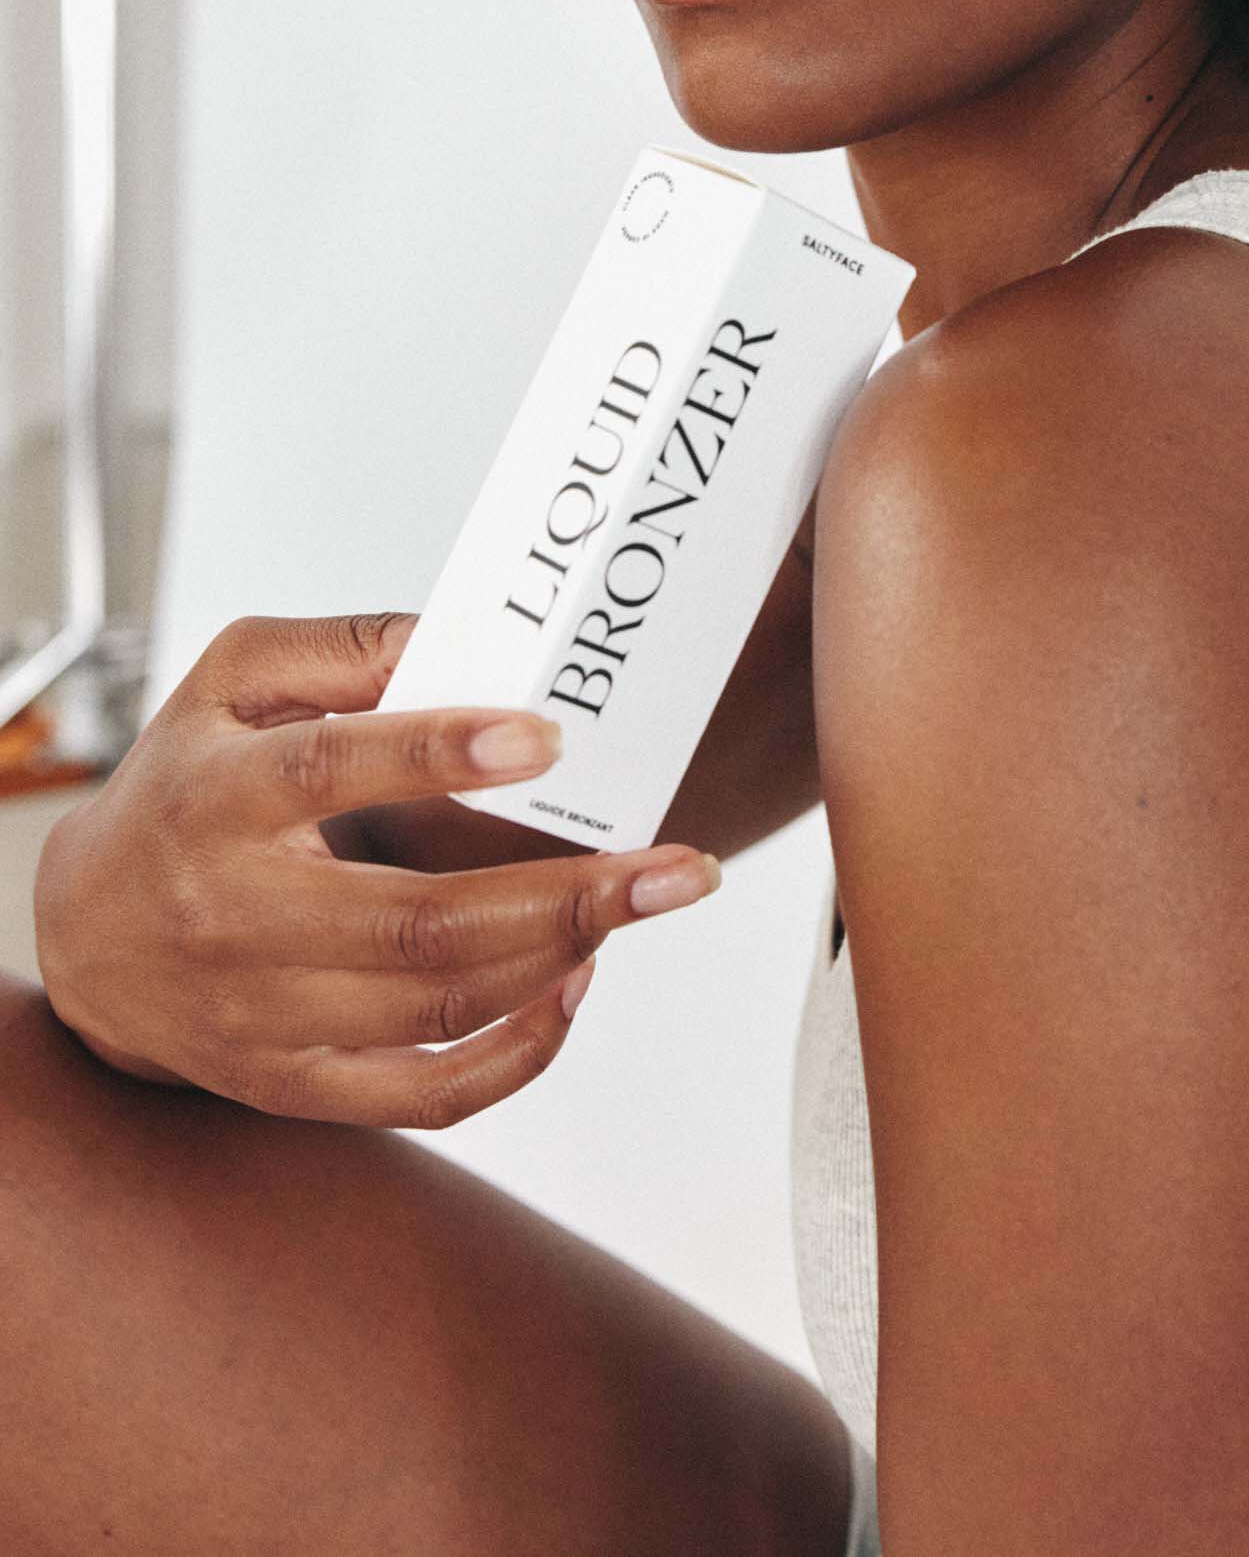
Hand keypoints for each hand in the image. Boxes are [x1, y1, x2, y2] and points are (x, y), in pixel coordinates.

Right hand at [31, 611, 721, 1127]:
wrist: (86, 937)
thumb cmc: (184, 783)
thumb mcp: (230, 681)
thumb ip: (342, 647)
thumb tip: (462, 640)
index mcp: (217, 797)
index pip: (332, 771)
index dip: (442, 752)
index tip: (549, 737)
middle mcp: (235, 915)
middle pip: (417, 921)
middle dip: (568, 896)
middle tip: (678, 868)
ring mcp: (263, 1016)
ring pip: (438, 1004)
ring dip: (561, 957)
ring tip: (640, 902)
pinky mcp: (294, 1082)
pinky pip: (425, 1094)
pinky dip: (518, 1051)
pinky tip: (578, 985)